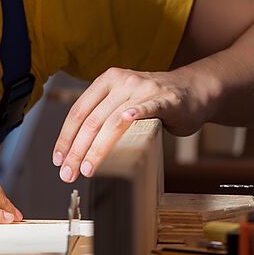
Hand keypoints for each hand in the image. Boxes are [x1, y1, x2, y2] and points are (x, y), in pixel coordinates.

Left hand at [51, 67, 211, 181]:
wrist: (195, 90)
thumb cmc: (155, 101)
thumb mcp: (124, 101)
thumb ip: (104, 116)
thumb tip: (77, 150)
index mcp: (107, 81)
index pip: (79, 111)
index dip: (66, 137)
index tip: (58, 160)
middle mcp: (123, 82)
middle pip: (92, 120)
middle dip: (77, 150)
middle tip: (68, 173)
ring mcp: (144, 89)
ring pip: (114, 121)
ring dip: (97, 148)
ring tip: (88, 169)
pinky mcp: (166, 100)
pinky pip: (147, 108)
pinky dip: (135, 115)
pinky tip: (125, 124)